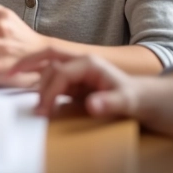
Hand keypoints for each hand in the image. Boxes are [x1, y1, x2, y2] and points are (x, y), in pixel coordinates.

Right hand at [13, 49, 141, 117]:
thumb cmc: (135, 97)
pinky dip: (39, 84)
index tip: (43, 110)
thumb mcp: (126, 102)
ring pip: (47, 68)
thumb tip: (92, 105)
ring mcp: (75, 71)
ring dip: (35, 80)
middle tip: (33, 106)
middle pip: (49, 64)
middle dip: (36, 82)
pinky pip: (51, 78)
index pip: (60, 72)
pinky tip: (33, 93)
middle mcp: (79, 63)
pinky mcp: (73, 81)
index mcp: (89, 63)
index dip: (49, 90)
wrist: (142, 98)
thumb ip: (110, 103)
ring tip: (30, 100)